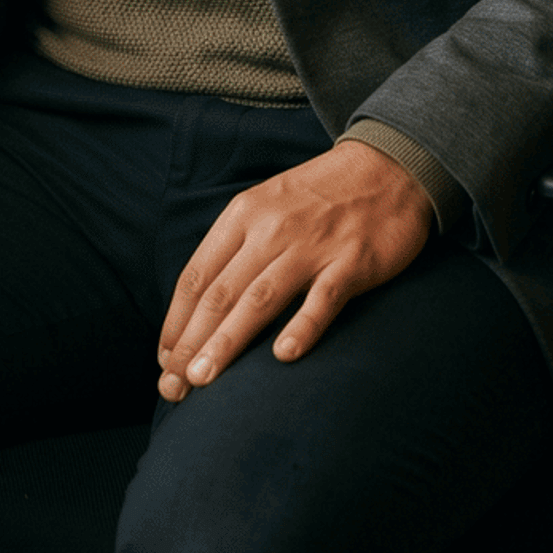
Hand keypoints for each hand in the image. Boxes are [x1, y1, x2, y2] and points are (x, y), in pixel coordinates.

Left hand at [155, 138, 433, 401]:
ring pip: (260, 298)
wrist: (388, 165)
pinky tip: (283, 356)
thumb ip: (236, 249)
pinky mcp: (352, 261)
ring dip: (227, 342)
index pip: (197, 276)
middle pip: (221, 293)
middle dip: (191, 343)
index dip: (176, 322)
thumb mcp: (267, 205)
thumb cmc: (320, 197)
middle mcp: (271, 229)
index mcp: (243, 215)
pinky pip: (323, 298)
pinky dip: (302, 326)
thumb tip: (201, 307)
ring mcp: (312, 245)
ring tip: (203, 379)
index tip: (165, 361)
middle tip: (172, 387)